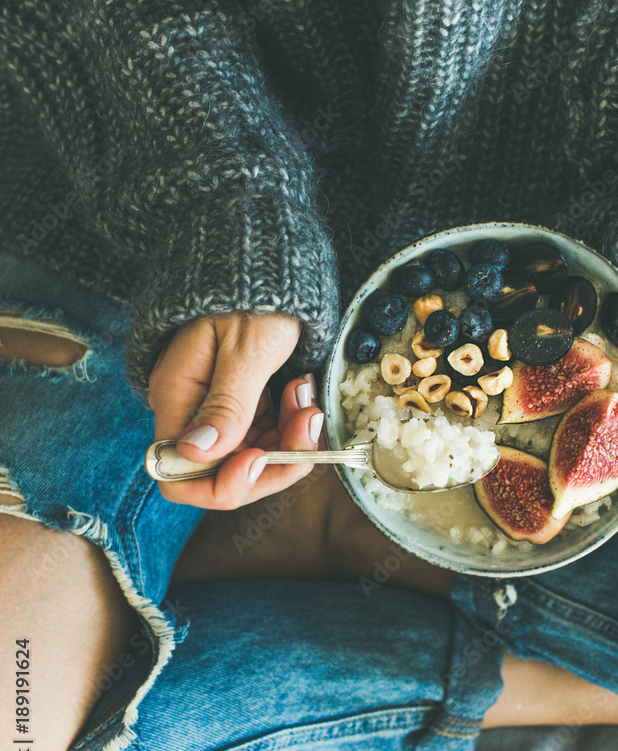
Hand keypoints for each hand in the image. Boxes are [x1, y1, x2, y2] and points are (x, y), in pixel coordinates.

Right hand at [148, 313, 323, 509]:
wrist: (271, 267)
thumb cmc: (254, 298)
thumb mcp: (246, 350)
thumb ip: (226, 403)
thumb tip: (195, 453)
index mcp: (177, 398)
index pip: (179, 474)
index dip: (220, 483)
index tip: (260, 459)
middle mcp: (192, 412)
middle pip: (223, 473)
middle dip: (272, 457)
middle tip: (307, 419)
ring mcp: (220, 409)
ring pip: (253, 455)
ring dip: (289, 436)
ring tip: (306, 392)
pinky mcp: (244, 403)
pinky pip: (268, 434)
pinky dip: (291, 421)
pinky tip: (303, 390)